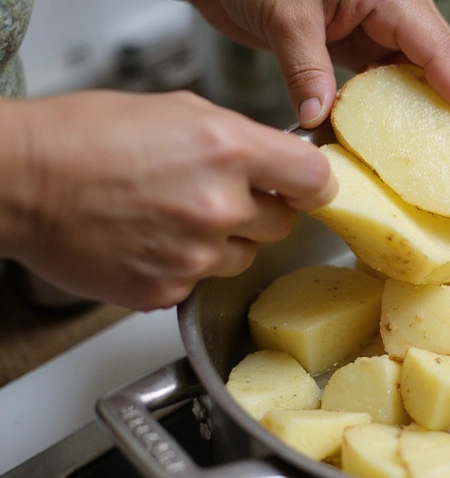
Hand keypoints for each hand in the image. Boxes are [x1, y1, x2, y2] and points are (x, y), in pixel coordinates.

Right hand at [0, 91, 335, 309]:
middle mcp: (218, 206)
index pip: (315, 180)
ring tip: (174, 218)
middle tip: (218, 197)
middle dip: (260, 212)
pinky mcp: (168, 291)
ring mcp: (194, 255)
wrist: (19, 181)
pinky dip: (185, 268)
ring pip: (244, 258)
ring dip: (223, 243)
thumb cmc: (82, 137)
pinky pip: (202, 283)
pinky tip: (152, 242)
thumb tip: (274, 160)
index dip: (312, 185)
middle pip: (284, 225)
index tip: (304, 189)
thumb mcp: (177, 110)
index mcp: (228, 151)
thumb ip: (238, 138)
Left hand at [189, 0, 449, 139]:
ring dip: (432, 110)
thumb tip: (317, 117)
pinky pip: (380, 81)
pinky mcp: (349, 44)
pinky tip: (401, 138)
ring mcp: (370, 27)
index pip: (433, 43)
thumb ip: (305, 66)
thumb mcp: (283, 13)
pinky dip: (390, 111)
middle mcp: (387, 9)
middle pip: (439, 59)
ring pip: (414, 73)